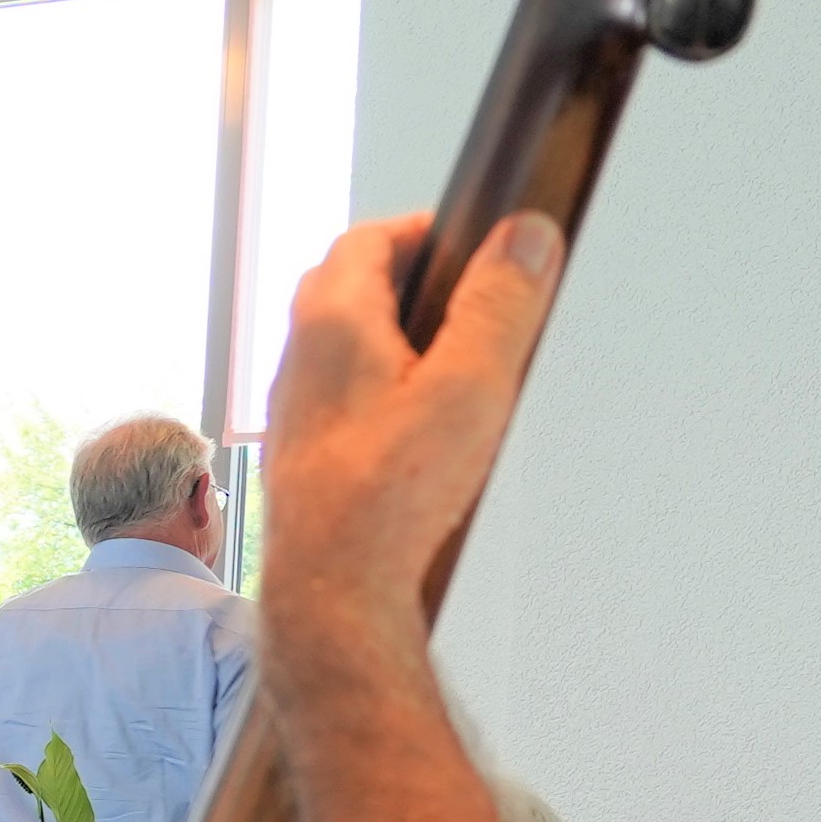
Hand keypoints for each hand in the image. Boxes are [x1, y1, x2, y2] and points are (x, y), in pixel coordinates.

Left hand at [259, 207, 564, 645]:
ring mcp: (295, 411)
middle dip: (406, 278)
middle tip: (464, 292)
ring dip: (390, 337)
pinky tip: (417, 427)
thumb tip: (525, 236)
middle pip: (348, 287)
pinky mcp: (303, 458)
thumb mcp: (469, 384)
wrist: (334, 591)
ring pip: (340, 346)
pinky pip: (340, 399)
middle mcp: (298, 359)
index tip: (468, 238)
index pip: (368, 239)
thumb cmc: (386, 498)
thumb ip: (499, 303)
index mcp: (331, 320)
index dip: (421, 230)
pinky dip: (378, 389)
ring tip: (451, 359)